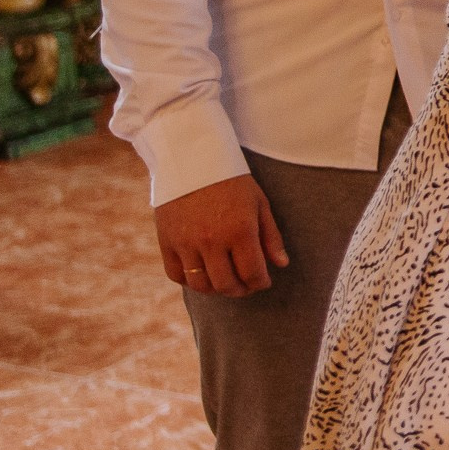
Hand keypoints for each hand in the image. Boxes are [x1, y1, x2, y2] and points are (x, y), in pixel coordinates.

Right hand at [155, 172, 288, 297]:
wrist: (191, 159)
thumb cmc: (232, 180)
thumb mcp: (259, 203)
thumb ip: (271, 236)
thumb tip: (281, 265)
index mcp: (240, 231)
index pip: (252, 274)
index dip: (260, 283)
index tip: (263, 281)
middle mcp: (212, 241)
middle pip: (226, 284)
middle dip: (240, 290)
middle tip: (246, 285)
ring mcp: (186, 243)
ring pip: (200, 285)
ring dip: (215, 289)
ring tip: (225, 281)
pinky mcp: (166, 241)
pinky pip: (175, 274)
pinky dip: (188, 280)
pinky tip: (202, 273)